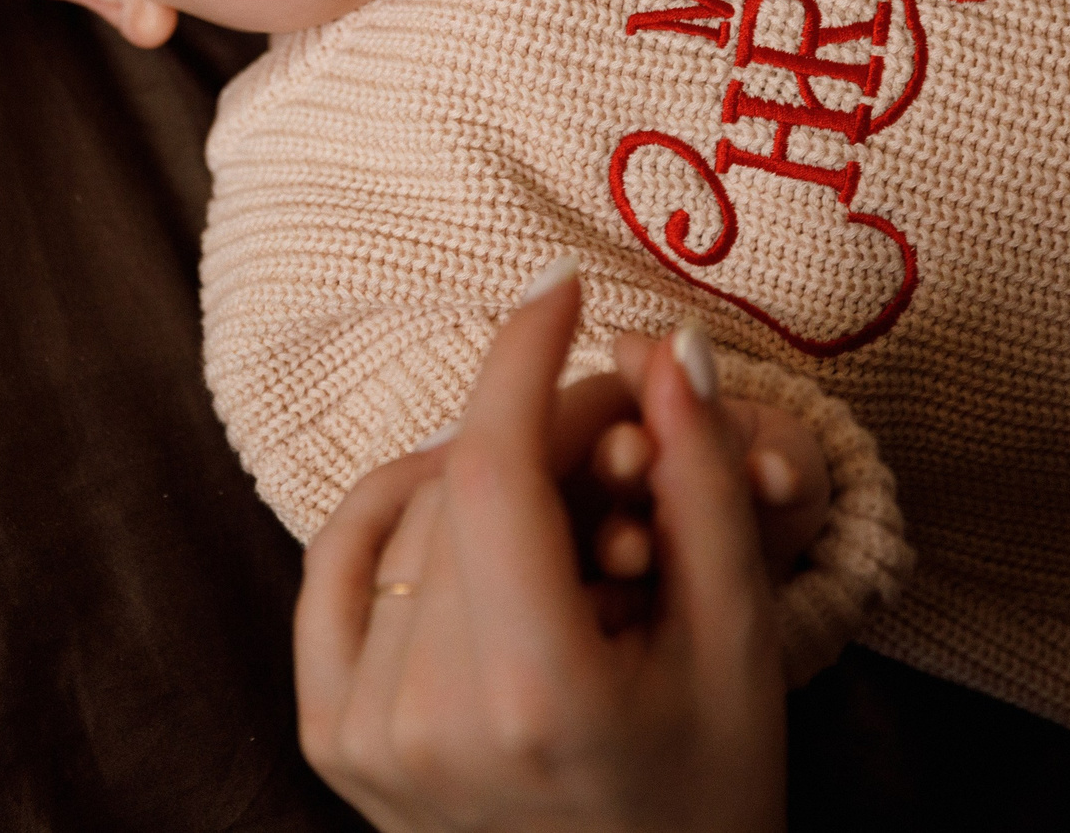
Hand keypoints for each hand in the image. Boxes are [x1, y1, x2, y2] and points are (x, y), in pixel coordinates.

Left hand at [296, 268, 788, 832]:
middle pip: (461, 483)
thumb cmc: (710, 791)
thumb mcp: (737, 641)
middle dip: (541, 428)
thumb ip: (702, 486)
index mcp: (534, 697)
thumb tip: (666, 348)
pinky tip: (460, 503)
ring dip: (484, 477)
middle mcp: (428, 720)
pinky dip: (393, 514)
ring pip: (407, 516)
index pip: (493, 469)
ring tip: (572, 517)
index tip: (559, 288)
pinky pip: (338, 567)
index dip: (522, 357)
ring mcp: (366, 737)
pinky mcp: (332, 741)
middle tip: (621, 434)